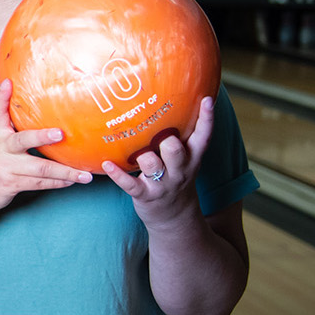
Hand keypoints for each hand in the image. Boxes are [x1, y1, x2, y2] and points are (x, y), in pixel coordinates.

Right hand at [0, 79, 92, 217]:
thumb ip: (12, 125)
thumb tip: (38, 105)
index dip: (1, 97)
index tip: (8, 83)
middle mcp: (0, 148)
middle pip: (23, 140)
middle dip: (43, 137)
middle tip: (61, 134)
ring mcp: (6, 167)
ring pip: (40, 168)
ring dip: (65, 172)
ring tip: (84, 175)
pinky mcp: (11, 184)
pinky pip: (40, 183)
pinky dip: (58, 182)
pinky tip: (72, 181)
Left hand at [107, 96, 213, 229]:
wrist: (174, 216)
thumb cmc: (175, 177)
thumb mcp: (187, 159)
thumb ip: (183, 137)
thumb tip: (171, 104)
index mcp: (192, 158)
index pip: (204, 136)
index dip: (207, 118)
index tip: (207, 98)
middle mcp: (180, 170)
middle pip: (176, 150)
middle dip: (166, 139)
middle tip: (157, 133)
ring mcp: (162, 183)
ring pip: (152, 164)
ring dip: (141, 154)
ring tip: (131, 149)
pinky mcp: (145, 195)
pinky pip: (129, 184)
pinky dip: (117, 174)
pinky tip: (106, 163)